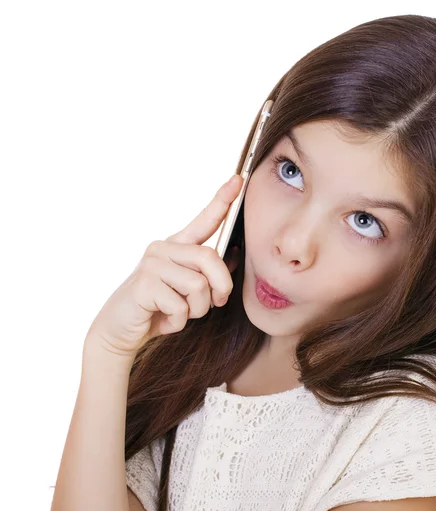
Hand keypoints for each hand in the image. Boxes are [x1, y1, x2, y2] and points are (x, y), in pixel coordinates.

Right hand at [85, 174, 242, 358]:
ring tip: (181, 313)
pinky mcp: (143, 285)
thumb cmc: (158, 310)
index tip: (238, 180)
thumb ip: (209, 274)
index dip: (222, 201)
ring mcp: (151, 264)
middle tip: (217, 302)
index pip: (204, 221)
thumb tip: (236, 254)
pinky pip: (180, 306)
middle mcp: (162, 249)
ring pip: (198, 286)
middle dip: (221, 286)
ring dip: (198, 310)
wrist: (121, 331)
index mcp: (176, 247)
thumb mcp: (189, 292)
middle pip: (210, 258)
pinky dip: (179, 321)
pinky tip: (164, 320)